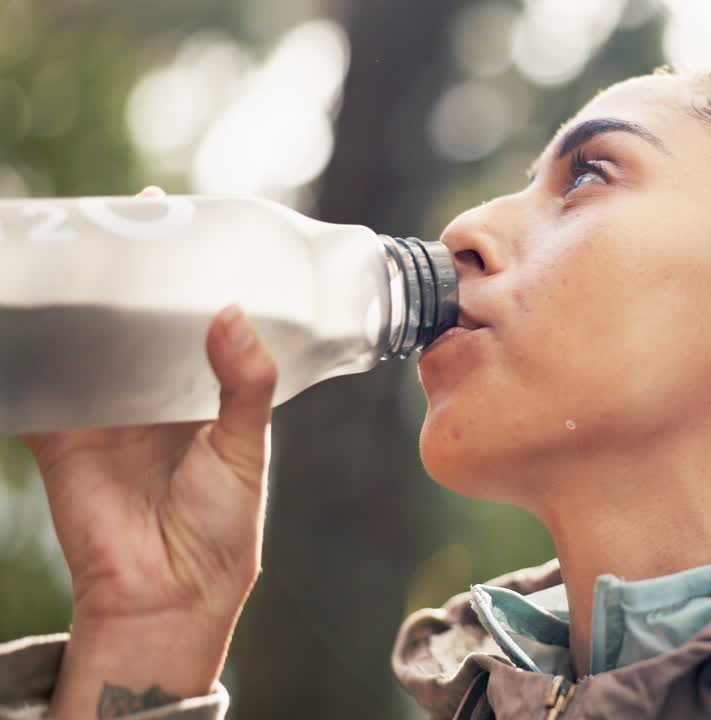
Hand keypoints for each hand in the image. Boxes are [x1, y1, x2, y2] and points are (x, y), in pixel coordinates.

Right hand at [17, 188, 280, 715]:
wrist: (166, 594)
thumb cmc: (220, 527)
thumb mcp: (244, 449)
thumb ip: (243, 384)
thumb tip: (231, 313)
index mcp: (205, 388)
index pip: (196, 314)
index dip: (188, 269)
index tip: (181, 215)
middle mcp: (154, 390)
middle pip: (135, 316)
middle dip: (127, 271)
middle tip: (122, 214)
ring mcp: (104, 407)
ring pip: (85, 338)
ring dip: (77, 297)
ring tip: (70, 242)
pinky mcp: (60, 431)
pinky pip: (36, 380)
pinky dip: (26, 346)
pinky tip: (22, 303)